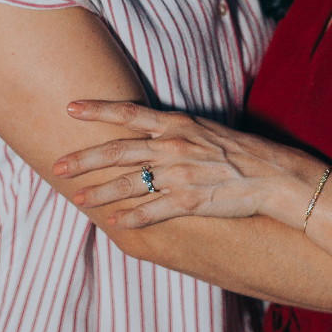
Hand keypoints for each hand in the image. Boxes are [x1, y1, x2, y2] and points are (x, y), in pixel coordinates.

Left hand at [52, 100, 320, 229]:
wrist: (274, 175)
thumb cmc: (241, 152)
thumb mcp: (205, 130)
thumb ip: (174, 132)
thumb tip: (145, 134)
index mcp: (178, 124)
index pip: (129, 112)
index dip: (98, 109)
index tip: (70, 108)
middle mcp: (174, 146)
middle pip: (119, 151)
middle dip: (84, 159)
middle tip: (57, 166)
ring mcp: (181, 174)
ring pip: (129, 183)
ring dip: (99, 194)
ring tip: (77, 200)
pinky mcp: (191, 201)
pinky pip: (152, 211)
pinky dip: (131, 217)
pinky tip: (115, 224)